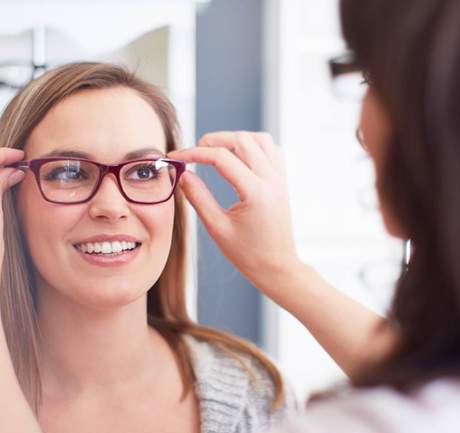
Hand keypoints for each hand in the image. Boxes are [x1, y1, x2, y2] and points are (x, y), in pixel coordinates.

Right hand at [170, 131, 300, 291]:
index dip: (194, 153)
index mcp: (255, 193)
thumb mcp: (217, 228)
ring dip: (235, 139)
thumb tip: (183, 174)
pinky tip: (239, 157)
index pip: (221, 158)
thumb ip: (198, 198)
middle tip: (194, 152)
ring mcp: (280, 179)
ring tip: (216, 151)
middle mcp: (271, 180)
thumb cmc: (248, 254)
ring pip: (260, 139)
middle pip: (241, 140)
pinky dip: (254, 145)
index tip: (176, 157)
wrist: (277, 267)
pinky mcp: (283, 181)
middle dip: (213, 140)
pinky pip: (272, 150)